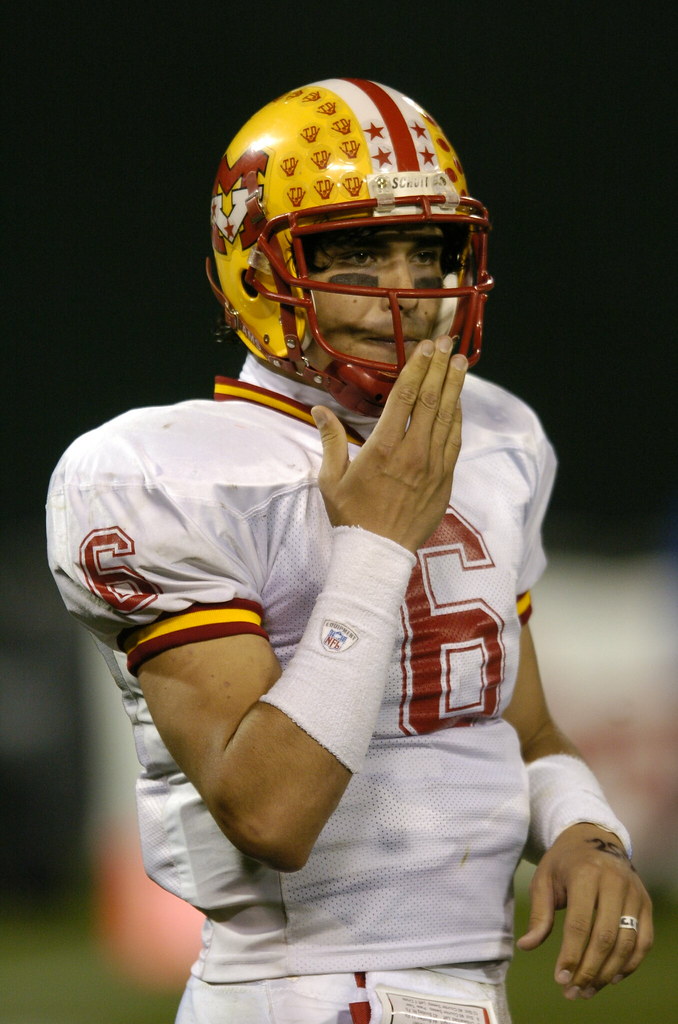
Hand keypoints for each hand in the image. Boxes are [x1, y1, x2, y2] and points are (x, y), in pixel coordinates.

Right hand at [311, 336, 466, 552]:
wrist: (377, 554)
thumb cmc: (351, 517)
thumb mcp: (331, 479)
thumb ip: (331, 440)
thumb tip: (319, 410)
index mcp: (382, 448)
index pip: (404, 397)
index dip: (416, 368)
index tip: (424, 347)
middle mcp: (412, 453)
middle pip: (430, 400)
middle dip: (439, 368)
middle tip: (447, 343)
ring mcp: (432, 467)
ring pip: (447, 418)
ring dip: (455, 387)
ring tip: (460, 362)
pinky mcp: (444, 481)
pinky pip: (454, 442)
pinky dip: (457, 418)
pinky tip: (459, 402)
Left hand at [517, 823, 652, 999]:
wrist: (595, 838)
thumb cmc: (565, 862)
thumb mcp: (544, 879)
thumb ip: (539, 913)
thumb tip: (526, 946)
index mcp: (585, 873)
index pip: (580, 923)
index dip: (571, 955)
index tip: (560, 978)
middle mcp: (615, 882)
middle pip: (605, 937)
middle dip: (589, 969)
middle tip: (574, 991)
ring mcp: (634, 893)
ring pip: (627, 942)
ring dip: (609, 972)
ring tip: (589, 990)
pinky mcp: (646, 903)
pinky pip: (644, 940)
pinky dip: (630, 964)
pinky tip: (612, 978)